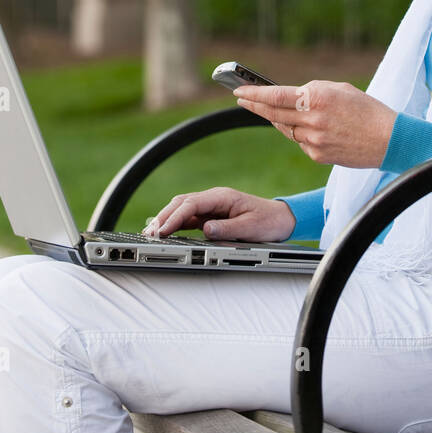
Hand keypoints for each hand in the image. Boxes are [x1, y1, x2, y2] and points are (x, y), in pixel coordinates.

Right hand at [141, 187, 295, 242]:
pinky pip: (189, 218)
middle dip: (164, 217)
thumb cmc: (269, 221)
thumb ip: (227, 228)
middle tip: (149, 234)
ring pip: (182, 210)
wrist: (282, 219)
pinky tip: (167, 234)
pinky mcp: (212, 216)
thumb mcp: (250, 227)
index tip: (163, 231)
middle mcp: (214, 199)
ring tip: (152, 235)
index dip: (174, 217)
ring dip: (167, 220)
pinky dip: (176, 225)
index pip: (191, 204)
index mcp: (222, 197)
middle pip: (181, 204)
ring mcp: (212, 207)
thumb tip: (206, 230)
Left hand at [232, 79, 396, 167]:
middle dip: (255, 106)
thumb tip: (292, 96)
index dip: (254, 94)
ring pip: (286, 129)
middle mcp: (312, 119)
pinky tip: (310, 129)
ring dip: (279, 120)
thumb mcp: (339, 89)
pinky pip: (300, 142)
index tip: (240, 91)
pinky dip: (300, 134)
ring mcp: (313, 140)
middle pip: (273, 114)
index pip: (276, 96)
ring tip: (275, 111)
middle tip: (242, 100)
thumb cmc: (367, 109)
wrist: (388, 139)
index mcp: (317, 98)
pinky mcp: (318, 155)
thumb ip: (312, 91)